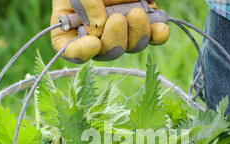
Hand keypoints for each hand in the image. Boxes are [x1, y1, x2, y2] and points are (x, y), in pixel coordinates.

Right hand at [51, 0, 169, 62]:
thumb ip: (86, 4)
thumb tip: (99, 30)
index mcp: (71, 21)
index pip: (69, 48)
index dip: (81, 53)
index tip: (94, 44)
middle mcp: (96, 29)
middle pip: (106, 52)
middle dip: (114, 41)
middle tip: (118, 19)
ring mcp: (121, 26)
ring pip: (130, 46)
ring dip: (136, 35)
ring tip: (136, 12)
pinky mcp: (142, 19)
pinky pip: (152, 37)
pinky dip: (157, 35)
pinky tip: (161, 29)